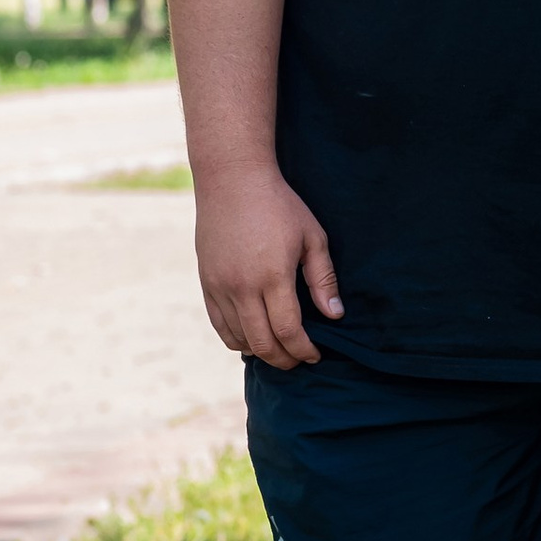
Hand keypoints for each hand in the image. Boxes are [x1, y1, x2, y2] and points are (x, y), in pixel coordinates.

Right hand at [195, 165, 341, 368]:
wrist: (232, 181)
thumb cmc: (279, 206)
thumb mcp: (312, 237)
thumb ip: (323, 279)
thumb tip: (334, 315)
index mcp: (272, 276)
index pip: (288, 331)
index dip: (304, 350)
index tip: (316, 355)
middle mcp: (242, 287)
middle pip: (262, 343)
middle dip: (285, 359)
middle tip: (300, 359)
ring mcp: (219, 287)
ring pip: (239, 339)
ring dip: (261, 352)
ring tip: (280, 350)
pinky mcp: (205, 283)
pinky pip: (219, 326)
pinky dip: (237, 340)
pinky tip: (253, 339)